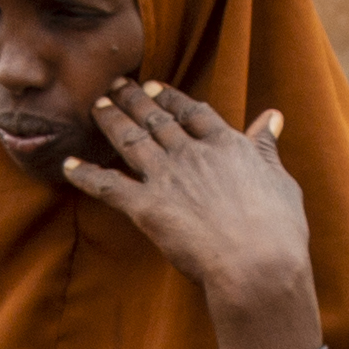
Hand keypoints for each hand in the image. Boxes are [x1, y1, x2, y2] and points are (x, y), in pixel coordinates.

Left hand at [63, 80, 320, 348]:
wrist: (257, 263)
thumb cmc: (278, 230)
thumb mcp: (280, 181)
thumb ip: (267, 148)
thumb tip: (273, 117)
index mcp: (227, 145)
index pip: (193, 112)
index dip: (171, 99)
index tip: (155, 88)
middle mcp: (192, 153)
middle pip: (156, 119)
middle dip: (133, 99)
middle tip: (116, 85)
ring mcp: (167, 177)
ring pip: (130, 140)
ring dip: (110, 120)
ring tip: (96, 105)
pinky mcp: (145, 206)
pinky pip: (107, 185)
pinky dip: (85, 175)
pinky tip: (67, 165)